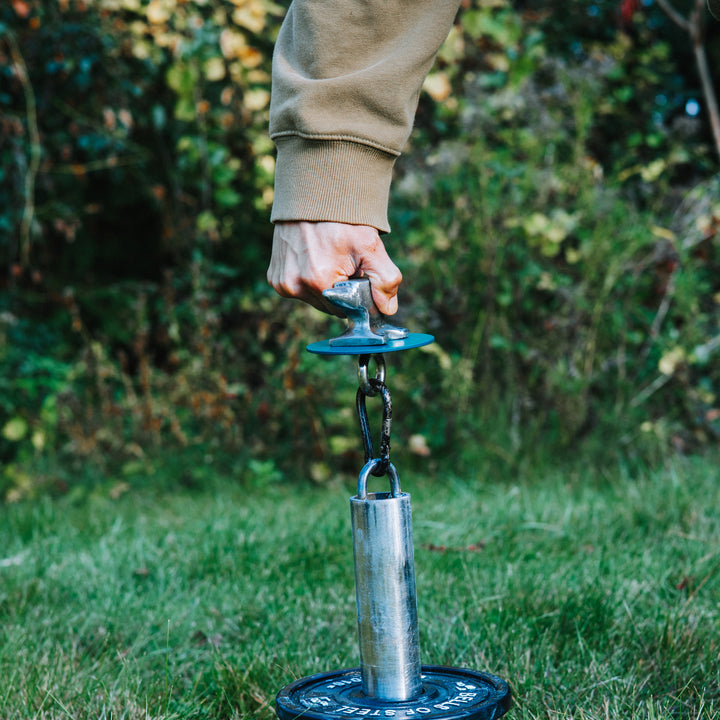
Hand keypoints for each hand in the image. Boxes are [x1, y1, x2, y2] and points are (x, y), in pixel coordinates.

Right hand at [267, 221, 401, 316]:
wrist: (312, 196)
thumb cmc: (343, 220)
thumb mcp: (370, 246)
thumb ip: (385, 280)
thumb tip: (387, 310)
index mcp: (319, 281)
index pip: (347, 310)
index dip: (358, 295)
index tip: (358, 274)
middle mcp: (296, 286)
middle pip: (331, 307)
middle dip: (342, 291)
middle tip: (345, 264)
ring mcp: (283, 283)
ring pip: (316, 301)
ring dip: (327, 287)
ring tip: (329, 259)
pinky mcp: (275, 279)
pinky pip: (300, 292)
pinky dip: (310, 281)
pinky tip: (314, 260)